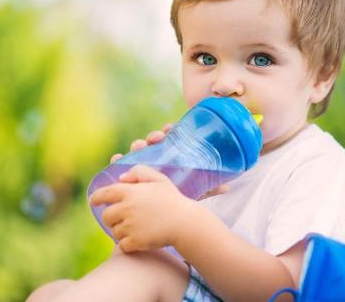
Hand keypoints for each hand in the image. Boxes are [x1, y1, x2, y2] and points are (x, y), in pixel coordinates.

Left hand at [90, 164, 196, 252]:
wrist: (185, 223)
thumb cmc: (172, 200)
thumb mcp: (159, 179)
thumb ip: (139, 172)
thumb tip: (121, 178)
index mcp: (130, 192)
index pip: (104, 194)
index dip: (96, 198)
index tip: (93, 201)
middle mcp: (127, 208)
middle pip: (107, 216)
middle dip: (112, 218)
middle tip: (124, 219)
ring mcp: (130, 226)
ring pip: (115, 232)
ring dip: (122, 232)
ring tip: (138, 229)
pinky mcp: (135, 241)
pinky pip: (122, 245)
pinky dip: (128, 244)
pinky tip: (139, 240)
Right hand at [110, 123, 229, 197]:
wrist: (163, 216)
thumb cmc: (180, 199)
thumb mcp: (195, 191)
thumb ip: (209, 188)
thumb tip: (228, 186)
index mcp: (170, 155)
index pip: (168, 138)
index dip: (167, 131)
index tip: (170, 129)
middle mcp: (154, 157)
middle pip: (151, 142)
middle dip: (152, 137)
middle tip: (155, 139)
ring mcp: (140, 165)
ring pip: (137, 151)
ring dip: (136, 146)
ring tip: (138, 148)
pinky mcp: (128, 176)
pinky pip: (120, 166)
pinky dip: (117, 160)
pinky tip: (116, 159)